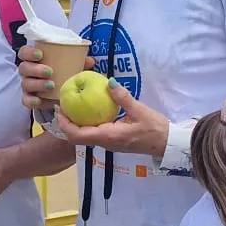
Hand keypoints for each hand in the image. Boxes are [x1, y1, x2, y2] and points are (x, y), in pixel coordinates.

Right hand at [18, 45, 96, 108]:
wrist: (59, 93)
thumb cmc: (63, 72)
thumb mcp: (71, 65)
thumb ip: (79, 61)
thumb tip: (90, 61)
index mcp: (35, 59)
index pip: (25, 52)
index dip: (29, 52)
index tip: (40, 54)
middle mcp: (28, 72)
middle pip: (24, 68)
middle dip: (36, 69)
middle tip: (50, 71)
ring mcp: (27, 85)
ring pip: (25, 83)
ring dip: (37, 84)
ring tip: (51, 85)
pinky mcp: (29, 99)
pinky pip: (26, 100)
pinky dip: (32, 100)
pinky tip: (39, 100)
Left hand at [53, 80, 169, 158]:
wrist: (166, 144)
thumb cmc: (154, 129)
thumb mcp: (140, 111)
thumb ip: (123, 97)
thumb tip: (110, 82)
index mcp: (108, 136)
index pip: (77, 135)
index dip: (64, 124)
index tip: (59, 109)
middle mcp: (105, 142)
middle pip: (76, 137)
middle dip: (66, 123)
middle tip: (62, 105)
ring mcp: (108, 143)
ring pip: (84, 137)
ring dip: (75, 124)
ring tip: (72, 105)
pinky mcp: (113, 140)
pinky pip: (93, 133)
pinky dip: (86, 123)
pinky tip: (89, 110)